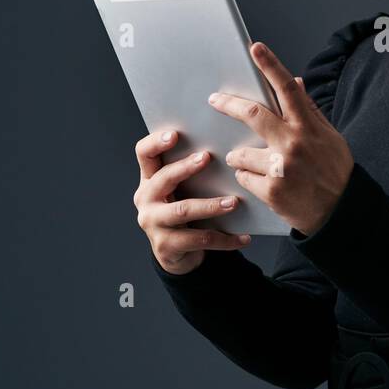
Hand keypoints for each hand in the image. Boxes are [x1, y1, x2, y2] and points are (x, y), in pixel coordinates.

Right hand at [133, 129, 251, 275]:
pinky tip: (244, 237)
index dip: (156, 142)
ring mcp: (153, 223)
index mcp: (149, 179)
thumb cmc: (185, 211)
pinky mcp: (166, 246)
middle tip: (208, 157)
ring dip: (210, 205)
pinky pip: (199, 239)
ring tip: (234, 202)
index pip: (144, 154)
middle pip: (163, 179)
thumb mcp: (183, 190)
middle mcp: (146, 199)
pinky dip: (225, 239)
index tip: (175, 134)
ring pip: (183, 210)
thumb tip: (229, 150)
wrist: (177, 254)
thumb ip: (193, 172)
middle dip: (185, 167)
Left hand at [208, 41, 353, 236]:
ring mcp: (280, 168)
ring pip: (240, 153)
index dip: (270, 65)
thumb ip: (310, 111)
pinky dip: (248, 179)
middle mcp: (293, 143)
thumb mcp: (329, 137)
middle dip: (228, 104)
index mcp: (308, 127)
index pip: (287, 89)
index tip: (254, 48)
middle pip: (252, 114)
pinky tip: (265, 184)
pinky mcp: (271, 191)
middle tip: (214, 100)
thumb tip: (295, 82)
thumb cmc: (334, 171)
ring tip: (257, 166)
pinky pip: (243, 177)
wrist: (340, 212)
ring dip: (241, 157)